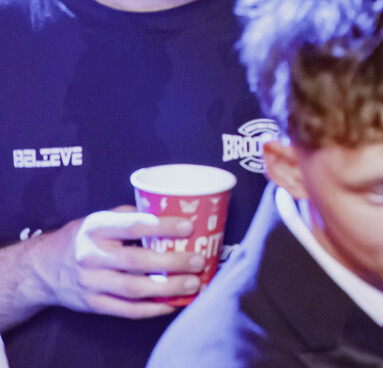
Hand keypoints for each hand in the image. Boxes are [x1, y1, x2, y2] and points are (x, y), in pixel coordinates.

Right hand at [31, 209, 205, 317]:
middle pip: (136, 262)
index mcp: (95, 228)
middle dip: (172, 263)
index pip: (132, 226)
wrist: (44, 268)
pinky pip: (126, 310)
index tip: (189, 227)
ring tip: (193, 284)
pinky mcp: (92, 304)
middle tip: (198, 261)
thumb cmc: (84, 238)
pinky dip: (152, 309)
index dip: (162, 226)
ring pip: (133, 289)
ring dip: (168, 288)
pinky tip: (173, 303)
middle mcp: (90, 256)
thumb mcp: (100, 218)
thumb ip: (131, 215)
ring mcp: (90, 283)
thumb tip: (173, 212)